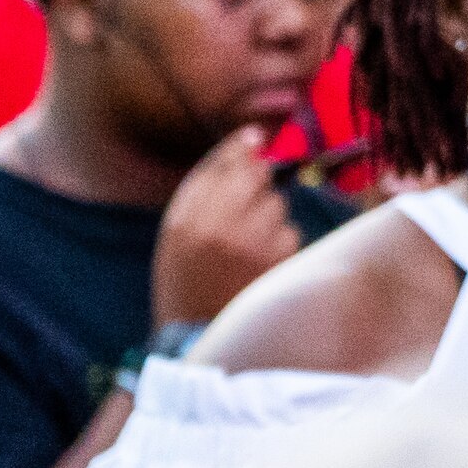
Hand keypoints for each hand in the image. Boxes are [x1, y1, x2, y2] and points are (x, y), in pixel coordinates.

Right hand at [149, 127, 296, 327]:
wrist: (197, 330)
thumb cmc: (185, 274)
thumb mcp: (177, 230)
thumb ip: (207, 184)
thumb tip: (250, 139)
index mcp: (186, 217)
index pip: (223, 163)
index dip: (242, 147)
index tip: (255, 137)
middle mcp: (219, 227)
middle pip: (257, 177)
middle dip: (256, 184)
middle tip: (243, 208)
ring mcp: (252, 244)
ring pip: (278, 205)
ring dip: (269, 216)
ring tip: (246, 244)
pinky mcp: (278, 262)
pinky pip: (291, 233)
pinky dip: (280, 242)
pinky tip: (260, 262)